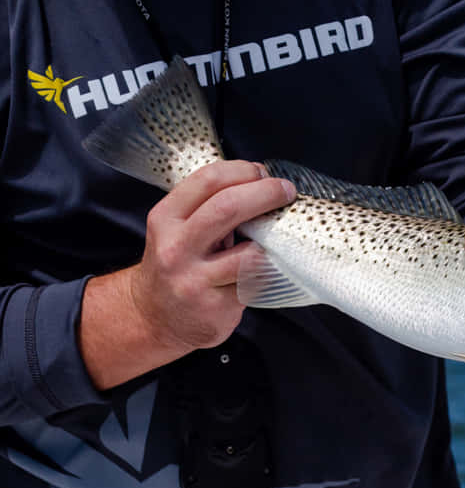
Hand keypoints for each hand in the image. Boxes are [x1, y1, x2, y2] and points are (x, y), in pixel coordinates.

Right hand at [80, 160, 295, 388]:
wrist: (155, 317)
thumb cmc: (177, 264)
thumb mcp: (179, 228)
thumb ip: (211, 205)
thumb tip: (259, 178)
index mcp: (166, 219)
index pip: (207, 180)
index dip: (242, 170)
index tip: (263, 172)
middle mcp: (176, 248)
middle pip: (228, 208)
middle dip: (265, 193)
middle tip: (286, 191)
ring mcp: (194, 280)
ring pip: (249, 253)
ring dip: (270, 242)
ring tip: (272, 239)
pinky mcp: (215, 306)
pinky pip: (255, 282)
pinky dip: (266, 272)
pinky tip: (262, 269)